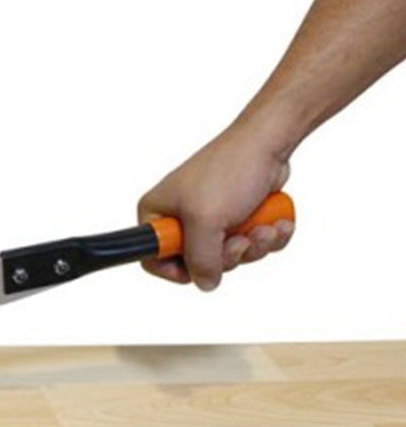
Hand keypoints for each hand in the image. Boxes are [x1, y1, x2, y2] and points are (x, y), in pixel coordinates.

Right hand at [137, 125, 294, 289]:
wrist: (268, 143)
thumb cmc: (229, 169)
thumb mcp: (206, 221)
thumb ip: (201, 260)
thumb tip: (205, 282)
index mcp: (157, 213)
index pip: (152, 258)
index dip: (175, 270)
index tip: (201, 268)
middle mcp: (180, 217)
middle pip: (197, 262)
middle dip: (228, 256)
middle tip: (239, 240)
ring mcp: (209, 218)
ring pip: (229, 256)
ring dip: (253, 247)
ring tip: (263, 227)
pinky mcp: (236, 217)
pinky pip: (250, 245)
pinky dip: (266, 238)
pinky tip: (275, 223)